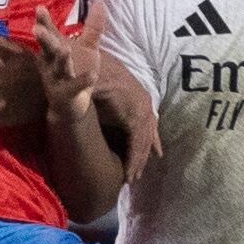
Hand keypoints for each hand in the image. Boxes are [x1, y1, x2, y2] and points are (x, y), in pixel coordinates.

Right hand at [32, 3, 104, 120]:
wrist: (70, 106)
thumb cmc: (75, 72)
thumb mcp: (86, 48)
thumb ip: (92, 27)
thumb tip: (100, 2)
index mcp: (53, 51)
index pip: (48, 34)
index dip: (43, 22)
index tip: (40, 8)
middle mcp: (51, 64)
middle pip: (47, 50)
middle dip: (44, 40)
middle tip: (37, 28)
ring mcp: (57, 80)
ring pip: (58, 68)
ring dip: (60, 59)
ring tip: (65, 49)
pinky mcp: (66, 94)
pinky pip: (75, 87)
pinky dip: (83, 81)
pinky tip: (94, 75)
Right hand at [93, 54, 162, 183]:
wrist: (89, 66)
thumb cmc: (93, 77)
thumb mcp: (104, 96)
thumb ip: (108, 109)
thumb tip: (105, 119)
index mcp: (139, 99)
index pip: (147, 125)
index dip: (150, 142)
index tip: (154, 155)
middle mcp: (144, 105)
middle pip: (146, 137)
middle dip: (142, 157)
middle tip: (137, 175)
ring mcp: (141, 110)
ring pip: (142, 143)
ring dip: (137, 162)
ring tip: (131, 178)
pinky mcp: (134, 117)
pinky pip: (136, 143)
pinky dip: (132, 159)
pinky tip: (129, 172)